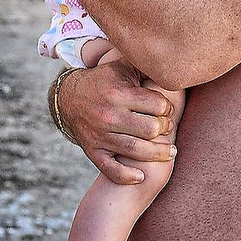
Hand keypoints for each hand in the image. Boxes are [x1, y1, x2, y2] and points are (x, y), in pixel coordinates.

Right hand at [58, 58, 176, 185]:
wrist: (68, 97)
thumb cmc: (104, 81)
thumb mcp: (122, 67)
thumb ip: (145, 67)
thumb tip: (172, 64)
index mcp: (118, 93)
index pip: (156, 105)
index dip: (168, 108)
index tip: (168, 110)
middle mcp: (109, 115)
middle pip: (149, 129)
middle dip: (165, 129)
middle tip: (168, 128)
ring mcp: (100, 135)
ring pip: (135, 150)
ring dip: (157, 154)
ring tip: (170, 152)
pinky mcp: (92, 151)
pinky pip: (110, 169)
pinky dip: (126, 176)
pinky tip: (141, 176)